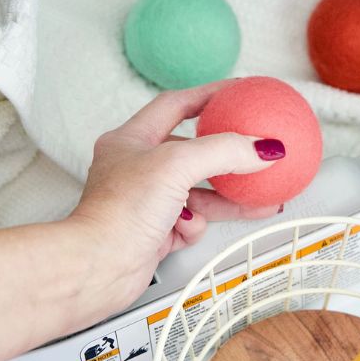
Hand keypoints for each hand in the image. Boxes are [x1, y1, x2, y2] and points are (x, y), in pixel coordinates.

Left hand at [69, 82, 284, 314]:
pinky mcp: (155, 233)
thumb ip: (224, 151)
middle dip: (227, 157)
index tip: (238, 93)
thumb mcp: (176, 165)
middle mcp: (137, 169)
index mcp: (131, 140)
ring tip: (260, 197)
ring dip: (227, 197)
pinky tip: (191, 229)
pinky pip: (191, 223)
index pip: (176, 105)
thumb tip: (261, 147)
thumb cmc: (117, 213)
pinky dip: (196, 226)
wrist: (98, 267)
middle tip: (255, 151)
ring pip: (199, 193)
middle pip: (194, 154)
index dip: (209, 95)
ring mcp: (147, 202)